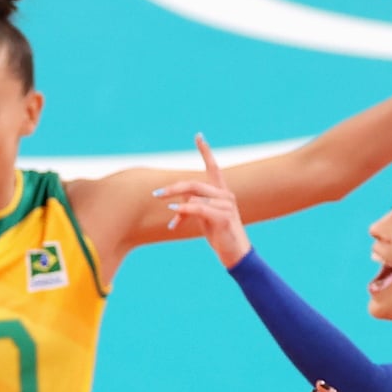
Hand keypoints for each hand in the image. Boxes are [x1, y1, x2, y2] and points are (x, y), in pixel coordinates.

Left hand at [155, 134, 252, 266]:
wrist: (236, 255)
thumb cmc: (220, 236)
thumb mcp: (204, 219)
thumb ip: (192, 207)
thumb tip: (175, 204)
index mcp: (222, 192)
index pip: (213, 167)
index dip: (205, 151)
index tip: (198, 136)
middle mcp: (226, 195)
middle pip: (194, 184)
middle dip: (173, 188)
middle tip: (155, 194)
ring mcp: (226, 205)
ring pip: (194, 197)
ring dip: (178, 206)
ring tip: (170, 218)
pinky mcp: (224, 218)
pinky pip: (198, 208)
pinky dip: (184, 210)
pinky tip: (174, 213)